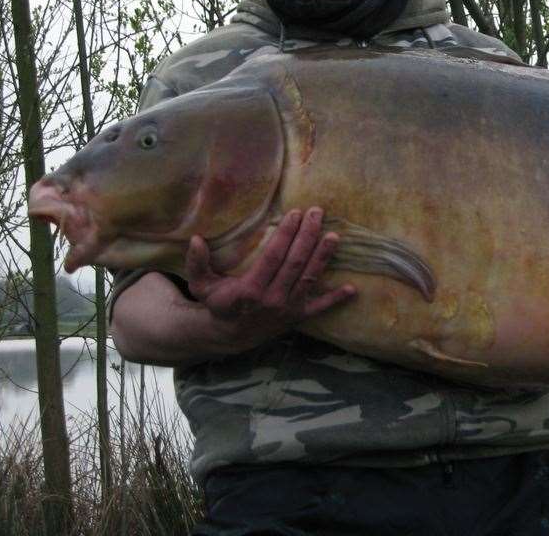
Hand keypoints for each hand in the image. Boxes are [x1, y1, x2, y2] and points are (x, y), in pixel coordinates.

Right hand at [185, 207, 354, 349]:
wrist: (230, 337)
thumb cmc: (218, 303)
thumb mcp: (201, 284)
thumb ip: (196, 262)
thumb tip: (195, 238)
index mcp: (250, 290)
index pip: (274, 256)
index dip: (286, 234)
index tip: (295, 213)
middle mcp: (273, 300)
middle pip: (296, 263)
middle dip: (308, 235)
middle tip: (317, 212)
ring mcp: (288, 310)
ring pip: (310, 278)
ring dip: (323, 256)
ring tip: (335, 235)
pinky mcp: (298, 318)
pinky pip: (320, 308)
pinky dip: (336, 300)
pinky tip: (352, 289)